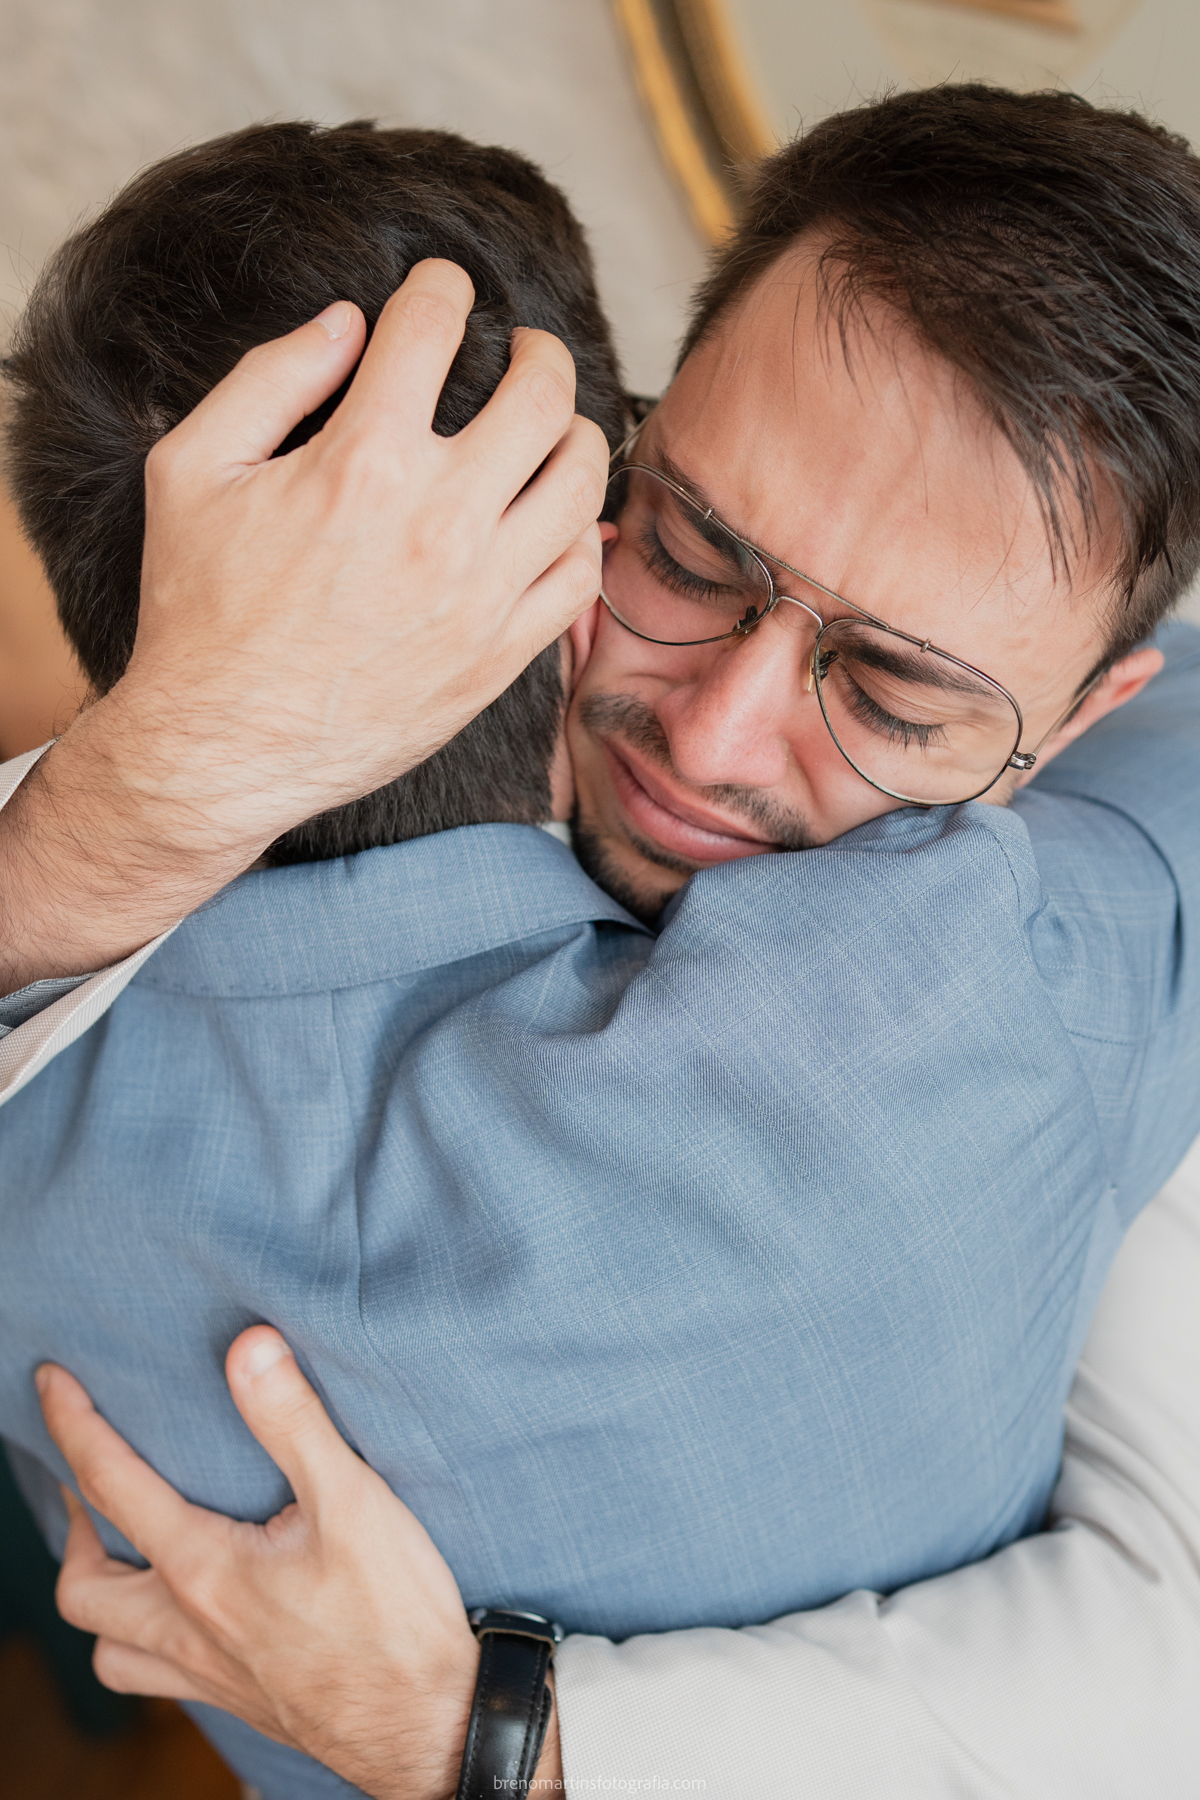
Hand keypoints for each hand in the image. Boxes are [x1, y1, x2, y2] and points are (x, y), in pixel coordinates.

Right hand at [1, 259, 607, 990]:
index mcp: (363, 462)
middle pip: (541, 392)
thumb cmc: (198, 612)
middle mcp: (440, 521)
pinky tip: (548, 518)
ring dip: (572, 433)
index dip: (442, 288)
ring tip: (546, 429)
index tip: (442, 292)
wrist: (224, 748)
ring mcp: (483, 593)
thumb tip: (346, 322)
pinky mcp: (501, 654)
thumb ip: (269, 377)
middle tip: (518, 352)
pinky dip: (578, 532)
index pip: (435, 328)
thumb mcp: (191, 471)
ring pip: (581, 478)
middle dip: (534, 350)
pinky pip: (580, 573)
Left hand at [37, 1329, 561, 1799]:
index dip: (74, 1426)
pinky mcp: (239, 1701)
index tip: (50, 1381)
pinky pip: (157, 1681)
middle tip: (88, 1477)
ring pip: (108, 1648)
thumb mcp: (353, 1499)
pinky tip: (183, 1613)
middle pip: (83, 1586)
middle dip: (72, 1524)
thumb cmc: (395, 1616)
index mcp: (203, 1572)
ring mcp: (208, 1675)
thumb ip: (293, 1420)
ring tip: (120, 1549)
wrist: (434, 1727)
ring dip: (99, 1594)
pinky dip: (144, 1642)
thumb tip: (248, 1347)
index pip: (112, 1486)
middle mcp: (188, 1630)